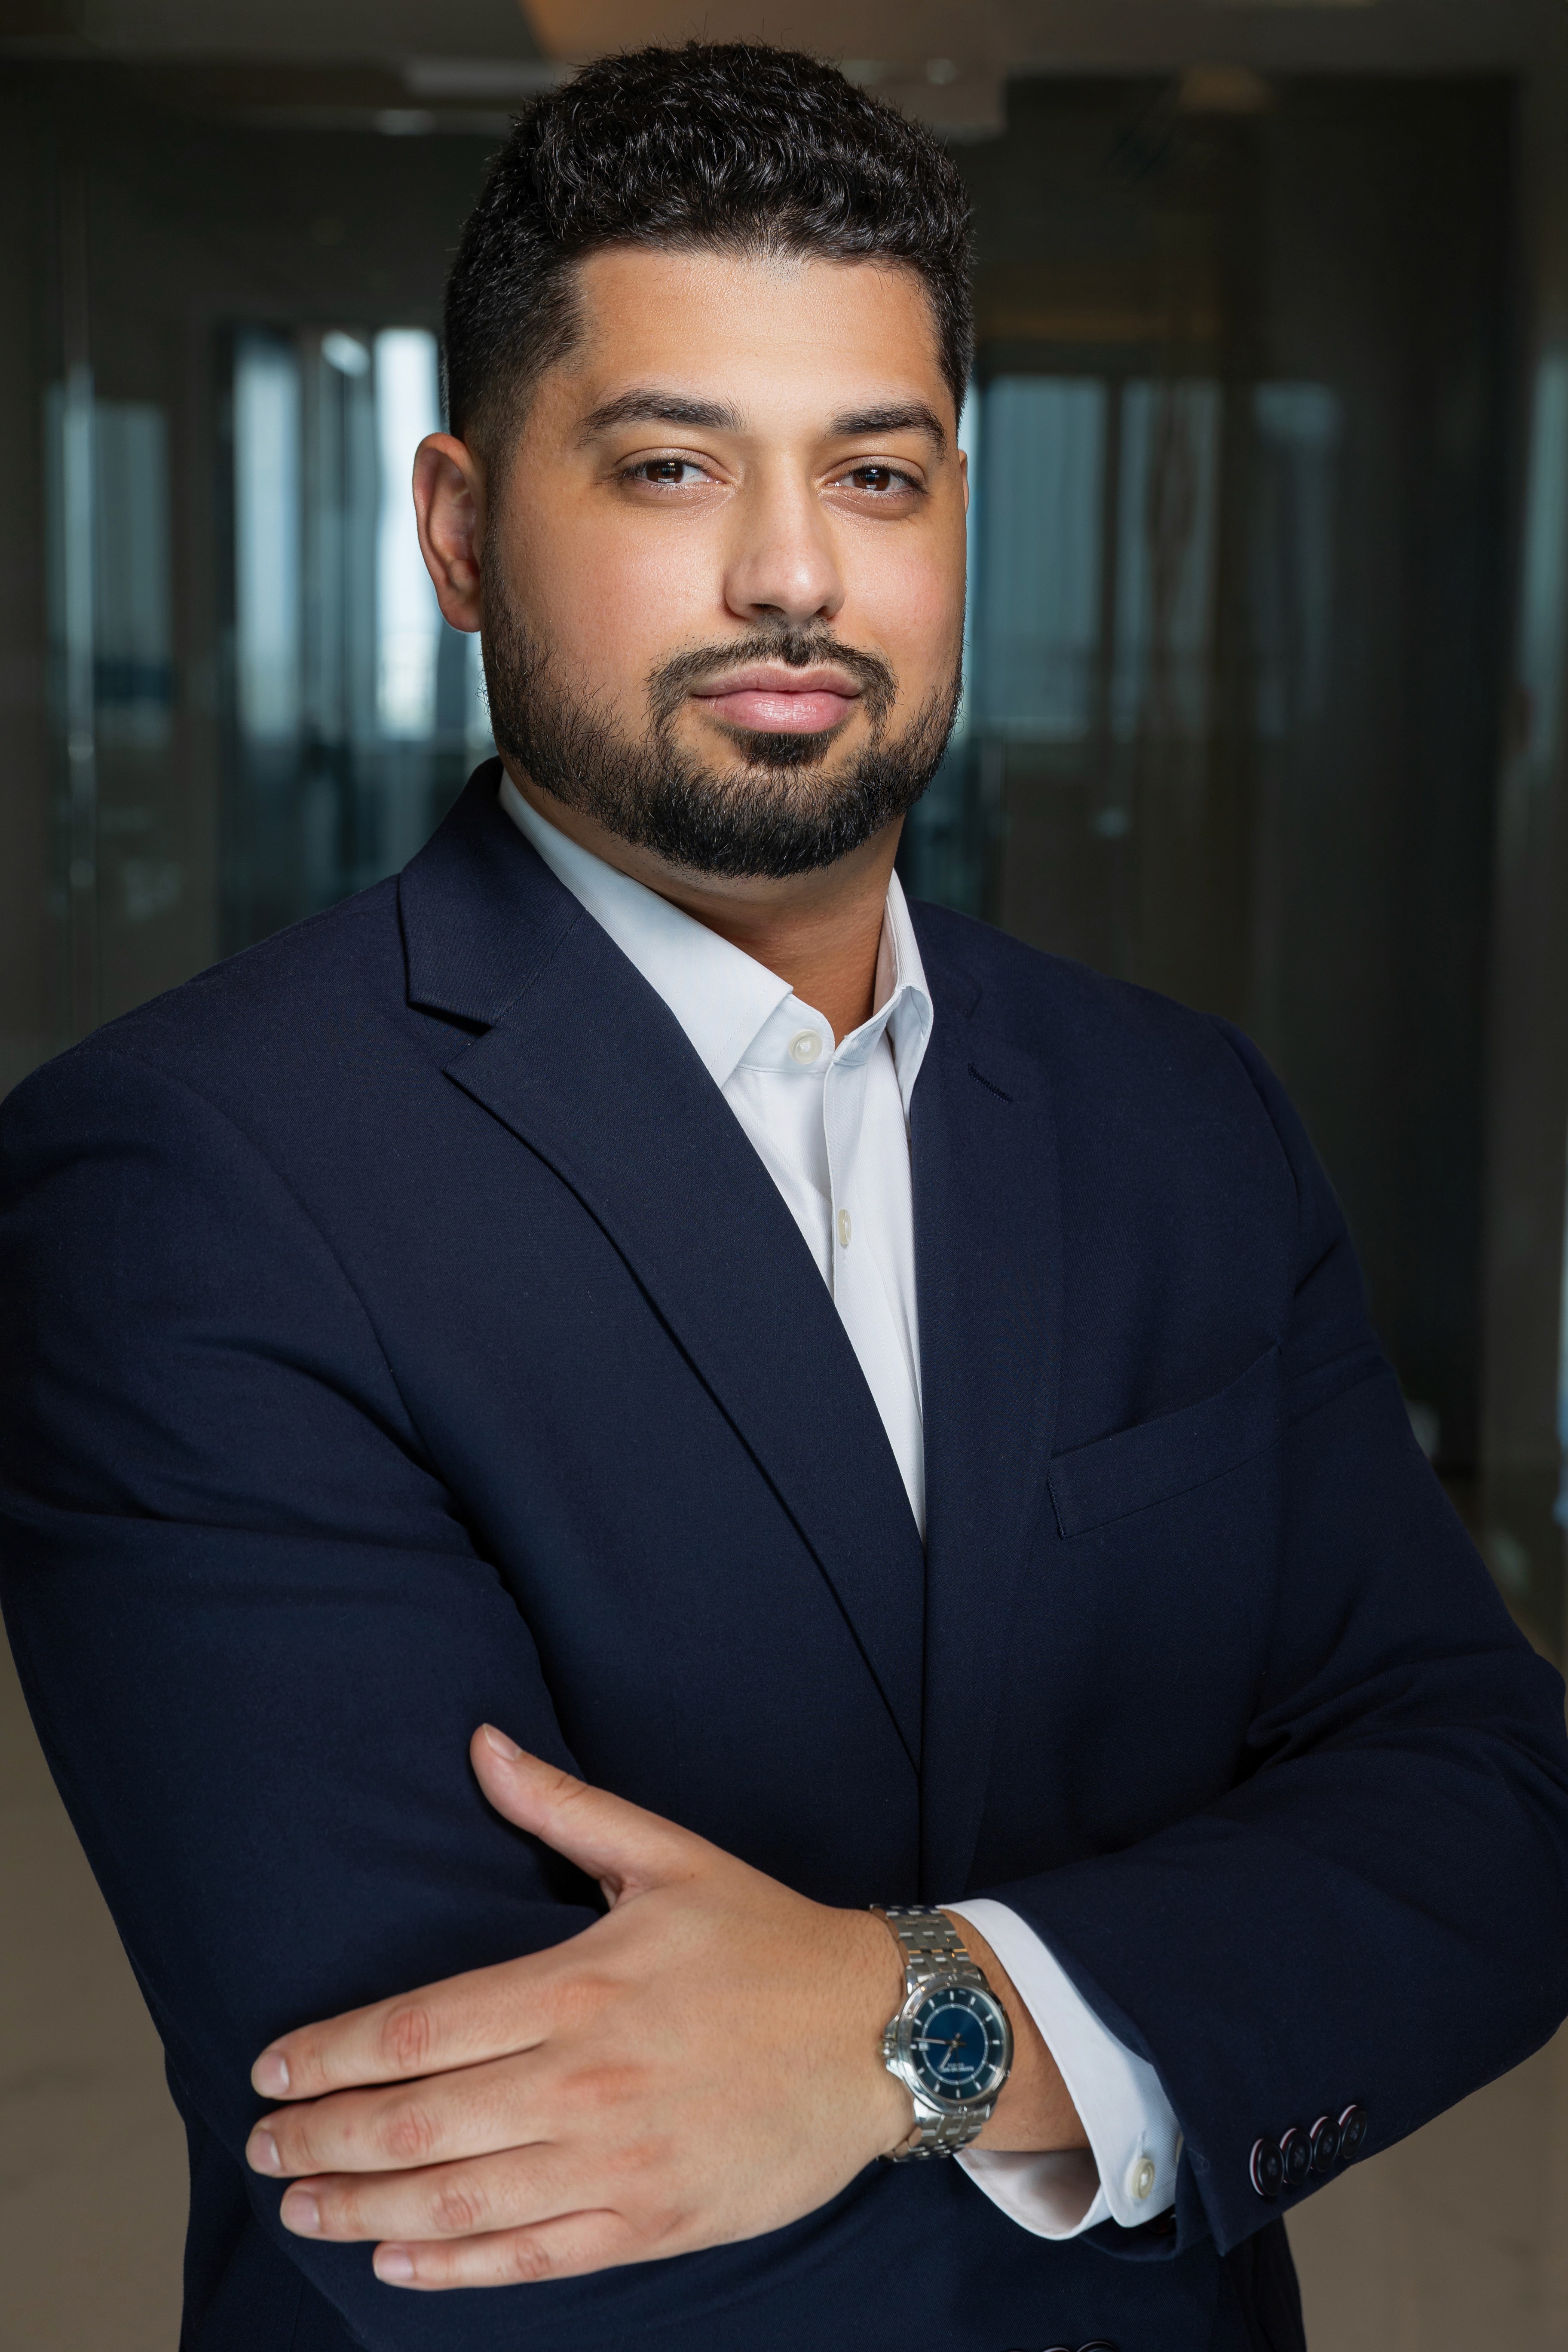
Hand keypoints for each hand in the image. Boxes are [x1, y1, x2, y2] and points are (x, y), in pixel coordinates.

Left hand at [244, 1726, 912, 2289]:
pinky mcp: (653, 2223)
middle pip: (419, 2126)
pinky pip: (532, 2259)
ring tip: (300, 2208)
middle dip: (323, 2142)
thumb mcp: (669, 1856)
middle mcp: (587, 2081)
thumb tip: (481, 1743)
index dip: (331, 2055)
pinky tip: (395, 2262)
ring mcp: (618, 2164)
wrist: (883, 2035)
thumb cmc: (767, 1941)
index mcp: (582, 1986)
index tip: (270, 2070)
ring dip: (363, 2212)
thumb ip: (564, 1807)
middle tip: (261, 2149)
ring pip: (459, 2204)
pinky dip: (453, 2269)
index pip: (420, 2030)